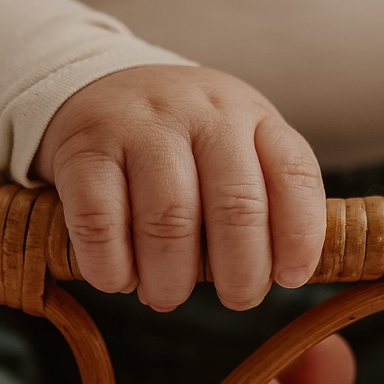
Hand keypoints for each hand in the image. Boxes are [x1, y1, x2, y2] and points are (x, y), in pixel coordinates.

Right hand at [34, 66, 326, 311]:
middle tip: (235, 299)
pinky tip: (119, 279)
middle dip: (241, 273)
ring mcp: (140, 128)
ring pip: (169, 221)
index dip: (299, 237)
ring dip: (172, 278)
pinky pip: (101, 223)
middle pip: (236, 207)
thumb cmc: (181, 137)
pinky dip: (112, 267)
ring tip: (167, 294)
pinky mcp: (84, 150)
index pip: (293, 174)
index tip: (289, 278)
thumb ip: (265, 193)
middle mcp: (201, 114)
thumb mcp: (236, 141)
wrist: (96, 84)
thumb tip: (283, 275)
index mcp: (250, 115)